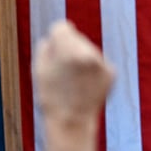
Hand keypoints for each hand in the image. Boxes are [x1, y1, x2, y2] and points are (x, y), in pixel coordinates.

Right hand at [33, 21, 113, 150]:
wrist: (71, 123)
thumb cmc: (51, 96)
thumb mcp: (39, 69)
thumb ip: (46, 45)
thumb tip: (57, 33)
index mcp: (68, 49)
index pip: (61, 27)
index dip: (55, 40)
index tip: (54, 54)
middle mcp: (88, 52)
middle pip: (76, 38)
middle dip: (69, 50)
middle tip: (63, 73)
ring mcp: (102, 62)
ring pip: (88, 50)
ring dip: (82, 61)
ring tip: (74, 83)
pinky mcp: (111, 73)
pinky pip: (99, 63)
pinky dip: (92, 72)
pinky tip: (85, 87)